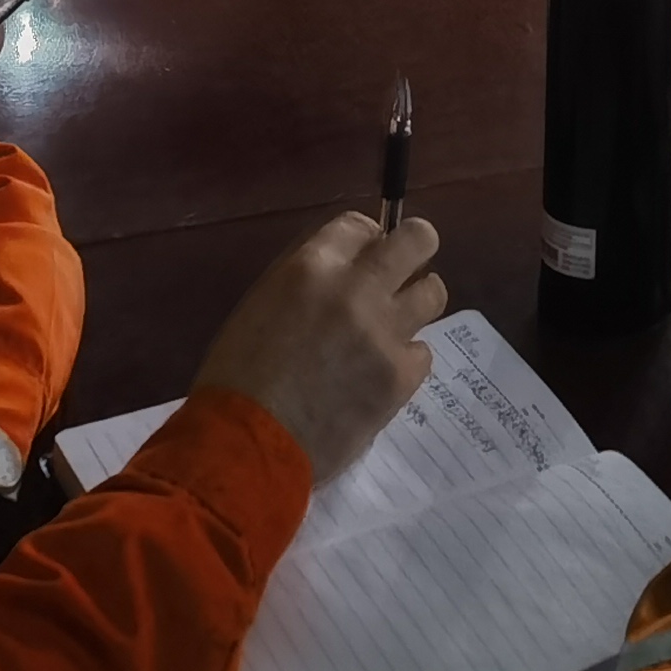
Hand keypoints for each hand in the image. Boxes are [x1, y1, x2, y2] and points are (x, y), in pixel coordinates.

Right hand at [191, 211, 448, 484]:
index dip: (366, 242)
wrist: (245, 445)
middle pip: (418, 239)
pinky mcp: (400, 375)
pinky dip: (405, 360)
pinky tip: (379, 375)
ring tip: (392, 327)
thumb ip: (309, 279)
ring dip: (415, 304)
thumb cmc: (237, 377)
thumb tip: (346, 268)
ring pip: (433, 292)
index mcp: (312, 265)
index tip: (363, 261)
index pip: (362, 225)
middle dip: (414, 250)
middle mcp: (356, 288)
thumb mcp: (263, 304)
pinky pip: (423, 352)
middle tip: (402, 273)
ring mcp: (384, 331)